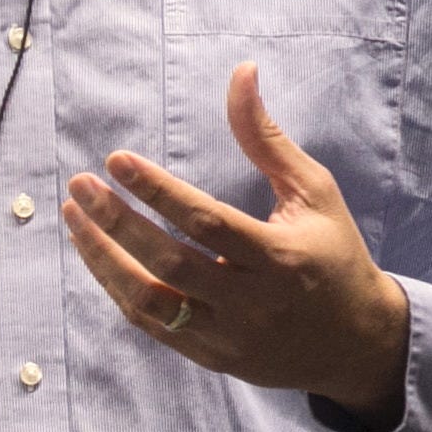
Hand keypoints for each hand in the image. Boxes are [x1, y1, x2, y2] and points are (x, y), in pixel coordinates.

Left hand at [62, 61, 410, 426]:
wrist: (356, 343)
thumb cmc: (335, 253)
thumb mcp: (314, 191)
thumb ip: (267, 139)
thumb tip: (240, 73)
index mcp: (279, 257)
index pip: (206, 221)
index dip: (157, 191)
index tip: (116, 160)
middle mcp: (251, 303)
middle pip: (168, 263)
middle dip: (117, 223)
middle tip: (81, 186)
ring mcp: (228, 337)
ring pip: (150, 303)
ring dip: (104, 260)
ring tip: (75, 219)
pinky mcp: (212, 358)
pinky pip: (153, 327)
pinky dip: (120, 290)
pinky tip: (99, 256)